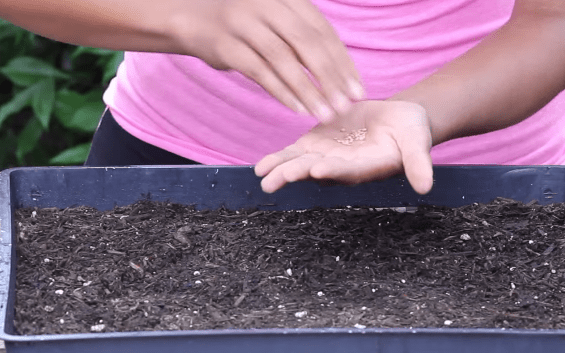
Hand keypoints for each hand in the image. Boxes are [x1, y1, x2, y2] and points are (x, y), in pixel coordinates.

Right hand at [174, 0, 363, 121]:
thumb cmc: (243, 23)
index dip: (343, 62)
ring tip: (326, 113)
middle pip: (307, 44)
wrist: (191, 17)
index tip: (358, 90)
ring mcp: (244, 23)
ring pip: (284, 60)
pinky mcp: (226, 45)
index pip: (323, 31)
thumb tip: (339, 72)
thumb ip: (302, 36)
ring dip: (308, 90)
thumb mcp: (275, 19)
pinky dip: (282, 92)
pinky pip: (260, 72)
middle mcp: (267, 5)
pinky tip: (298, 109)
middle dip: (331, 78)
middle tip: (347, 105)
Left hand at [255, 100, 433, 193]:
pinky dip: (278, 159)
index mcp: (368, 167)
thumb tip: (426, 186)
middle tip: (279, 177)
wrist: (396, 118)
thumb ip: (418, 162)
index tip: (319, 168)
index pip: (350, 170)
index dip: (335, 169)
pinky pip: (294, 154)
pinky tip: (260, 166)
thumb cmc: (411, 130)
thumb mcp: (418, 142)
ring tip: (262, 174)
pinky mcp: (316, 145)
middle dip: (298, 173)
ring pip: (301, 165)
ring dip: (281, 170)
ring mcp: (327, 157)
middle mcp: (344, 167)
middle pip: (319, 170)